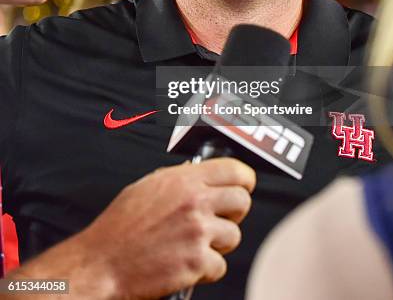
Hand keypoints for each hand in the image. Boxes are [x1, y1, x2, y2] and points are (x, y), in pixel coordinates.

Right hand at [8, 158, 254, 299]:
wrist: (101, 264)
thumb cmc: (119, 227)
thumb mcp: (148, 187)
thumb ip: (179, 179)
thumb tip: (198, 174)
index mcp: (183, 180)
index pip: (235, 170)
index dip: (244, 179)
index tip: (243, 186)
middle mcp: (194, 202)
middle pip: (242, 201)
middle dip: (234, 212)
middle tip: (218, 219)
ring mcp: (198, 232)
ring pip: (234, 235)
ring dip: (218, 243)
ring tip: (194, 244)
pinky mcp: (197, 263)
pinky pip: (220, 265)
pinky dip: (206, 269)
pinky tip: (185, 263)